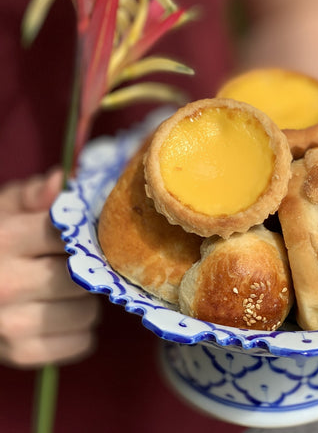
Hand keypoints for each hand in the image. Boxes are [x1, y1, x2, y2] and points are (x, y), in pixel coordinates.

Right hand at [0, 169, 99, 367]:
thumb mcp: (3, 210)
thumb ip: (32, 195)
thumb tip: (60, 180)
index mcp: (4, 240)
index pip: (70, 234)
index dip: (88, 234)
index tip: (92, 235)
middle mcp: (5, 284)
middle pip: (84, 276)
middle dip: (88, 271)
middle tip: (79, 266)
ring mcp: (11, 324)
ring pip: (88, 311)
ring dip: (86, 302)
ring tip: (67, 292)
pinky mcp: (21, 353)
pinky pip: (81, 342)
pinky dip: (79, 330)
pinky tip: (61, 315)